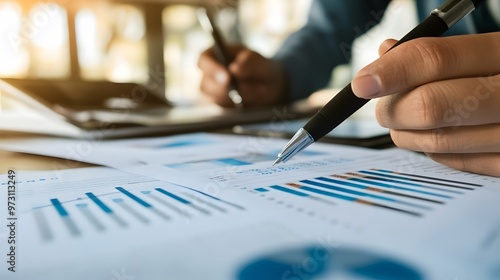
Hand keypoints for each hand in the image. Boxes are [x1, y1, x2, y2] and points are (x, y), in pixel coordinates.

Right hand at [198, 45, 287, 107]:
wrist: (268, 85)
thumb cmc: (261, 67)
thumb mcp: (260, 61)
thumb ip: (249, 62)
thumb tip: (234, 69)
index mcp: (215, 54)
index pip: (204, 60)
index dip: (211, 69)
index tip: (227, 77)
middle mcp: (209, 73)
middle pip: (205, 84)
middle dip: (223, 90)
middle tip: (241, 89)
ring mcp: (212, 91)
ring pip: (213, 99)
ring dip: (233, 98)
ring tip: (254, 91)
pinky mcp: (218, 104)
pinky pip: (222, 109)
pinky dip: (236, 106)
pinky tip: (250, 99)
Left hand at [352, 33, 499, 176]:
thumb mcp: (488, 51)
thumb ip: (437, 52)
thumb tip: (385, 55)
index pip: (436, 59)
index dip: (390, 72)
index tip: (363, 83)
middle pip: (431, 105)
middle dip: (393, 108)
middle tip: (384, 107)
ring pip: (437, 141)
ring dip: (404, 133)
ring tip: (402, 122)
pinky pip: (456, 164)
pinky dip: (432, 152)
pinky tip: (432, 137)